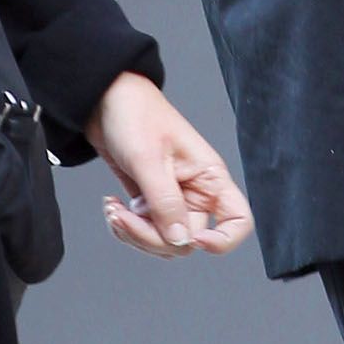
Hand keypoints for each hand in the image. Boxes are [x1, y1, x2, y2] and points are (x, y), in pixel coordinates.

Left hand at [84, 73, 253, 263]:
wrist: (104, 101)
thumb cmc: (136, 116)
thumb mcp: (149, 160)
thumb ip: (166, 204)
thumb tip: (181, 242)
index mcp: (210, 178)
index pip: (238, 221)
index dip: (223, 240)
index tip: (194, 240)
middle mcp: (196, 192)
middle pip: (187, 240)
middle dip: (151, 236)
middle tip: (124, 216)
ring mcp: (172, 200)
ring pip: (164, 241)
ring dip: (134, 233)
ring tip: (113, 210)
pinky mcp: (150, 203)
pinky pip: (144, 232)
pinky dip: (125, 227)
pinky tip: (112, 206)